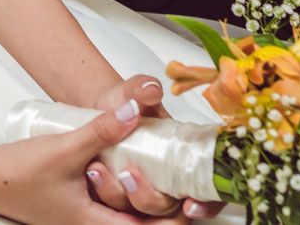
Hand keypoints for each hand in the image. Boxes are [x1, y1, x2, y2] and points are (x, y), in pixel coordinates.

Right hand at [0, 103, 207, 223]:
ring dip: (143, 197)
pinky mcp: (75, 205)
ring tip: (162, 173)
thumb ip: (101, 130)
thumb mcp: (66, 147)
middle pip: (138, 224)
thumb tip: (134, 111)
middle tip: (183, 183)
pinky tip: (126, 167)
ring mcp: (82, 217)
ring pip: (124, 214)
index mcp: (94, 224)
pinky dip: (124, 190)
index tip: (190, 199)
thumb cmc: (20, 173)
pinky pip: (109, 204)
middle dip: (162, 207)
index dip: (171, 218)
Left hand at [89, 76, 220, 220]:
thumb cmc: (127, 102)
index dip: (207, 204)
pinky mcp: (120, 195)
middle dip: (149, 199)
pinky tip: (92, 172)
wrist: (102, 108)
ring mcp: (144, 190)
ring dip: (119, 195)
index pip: (207, 191)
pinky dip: (104, 193)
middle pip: (168, 208)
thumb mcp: (135, 90)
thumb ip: (143, 88)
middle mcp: (166, 180)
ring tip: (98, 168)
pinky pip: (116, 207)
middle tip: (128, 176)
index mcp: (183, 158)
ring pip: (139, 212)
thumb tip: (150, 89)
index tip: (190, 204)